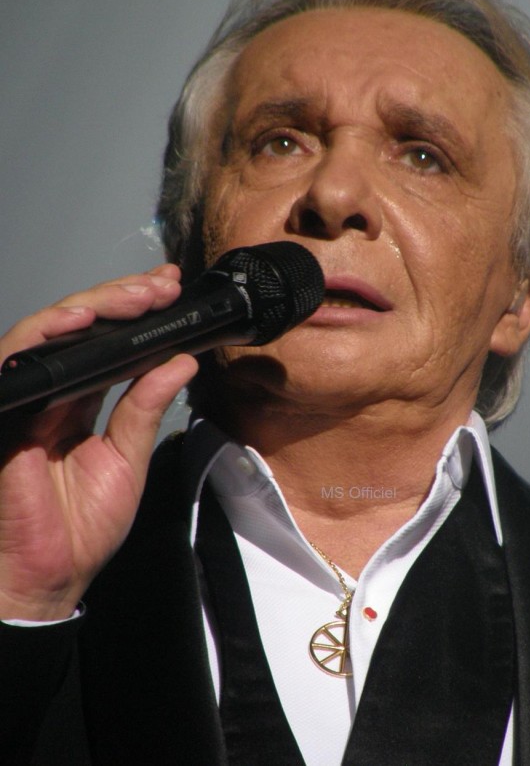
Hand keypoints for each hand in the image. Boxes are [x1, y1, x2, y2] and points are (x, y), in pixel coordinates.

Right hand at [0, 265, 198, 620]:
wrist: (48, 576)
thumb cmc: (81, 529)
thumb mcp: (127, 459)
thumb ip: (145, 408)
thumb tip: (179, 362)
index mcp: (79, 405)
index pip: (107, 346)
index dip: (135, 316)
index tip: (171, 293)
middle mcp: (50, 395)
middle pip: (81, 328)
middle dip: (123, 298)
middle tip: (162, 285)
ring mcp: (25, 400)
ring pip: (49, 331)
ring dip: (94, 305)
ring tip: (137, 295)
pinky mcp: (4, 412)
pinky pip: (16, 359)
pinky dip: (47, 333)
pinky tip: (83, 319)